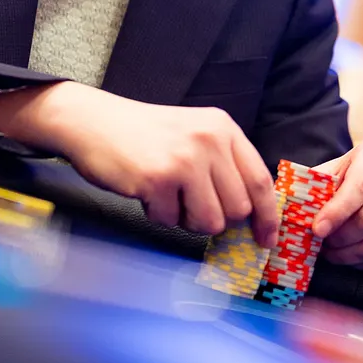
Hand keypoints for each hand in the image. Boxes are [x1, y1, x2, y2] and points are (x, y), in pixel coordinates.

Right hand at [0, 82, 278, 244]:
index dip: (268, 216)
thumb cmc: (144, 135)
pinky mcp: (159, 178)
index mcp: (223, 128)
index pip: (260, 180)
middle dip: (214, 217)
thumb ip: (222, 165)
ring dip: (186, 219)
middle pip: (237, 208)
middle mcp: (210, 140)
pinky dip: (158, 214)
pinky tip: (145, 191)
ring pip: (210, 221)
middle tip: (188, 203)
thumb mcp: (194, 135)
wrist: (94, 122)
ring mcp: (185, 159)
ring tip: (167, 195)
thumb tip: (249, 215)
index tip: (266, 240)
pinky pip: (172, 221)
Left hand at [310, 138, 362, 269]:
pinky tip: (348, 255)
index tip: (317, 229)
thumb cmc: (352, 172)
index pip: (362, 187)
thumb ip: (317, 185)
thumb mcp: (335, 168)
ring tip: (331, 251)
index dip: (337, 211)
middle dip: (341, 237)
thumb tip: (294, 210)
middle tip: (322, 243)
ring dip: (349, 254)